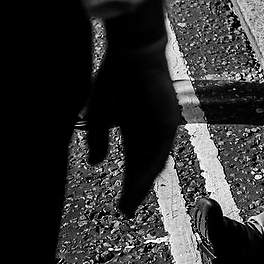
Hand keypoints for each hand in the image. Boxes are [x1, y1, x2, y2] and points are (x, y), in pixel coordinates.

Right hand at [82, 41, 180, 217]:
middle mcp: (150, 128)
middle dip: (135, 189)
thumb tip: (95, 162)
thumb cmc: (116, 76)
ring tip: (130, 203)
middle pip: (144, 166)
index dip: (127, 181)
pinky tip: (138, 182)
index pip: (133, 160)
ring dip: (142, 183)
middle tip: (127, 210)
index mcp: (135, 125)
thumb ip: (97, 138)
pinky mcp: (169, 120)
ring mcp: (162, 125)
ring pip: (153, 161)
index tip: (120, 202)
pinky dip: (149, 168)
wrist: (135, 54)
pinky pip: (160, 149)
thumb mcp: (99, 112)